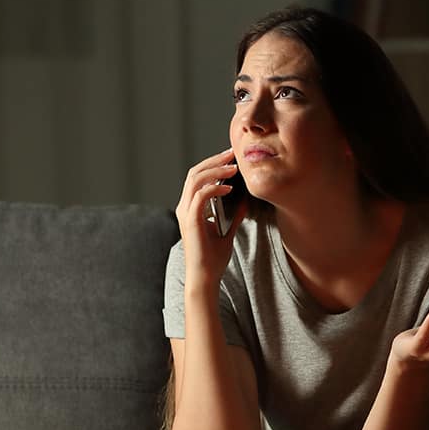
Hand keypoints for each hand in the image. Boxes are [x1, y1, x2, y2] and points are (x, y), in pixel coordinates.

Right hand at [175, 147, 244, 287]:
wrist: (206, 276)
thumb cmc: (213, 258)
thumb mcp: (227, 232)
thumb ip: (233, 216)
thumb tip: (243, 201)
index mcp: (190, 208)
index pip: (197, 177)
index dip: (213, 164)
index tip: (231, 158)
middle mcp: (184, 207)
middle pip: (195, 173)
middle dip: (214, 161)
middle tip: (232, 154)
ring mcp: (186, 213)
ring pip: (196, 180)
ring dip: (215, 170)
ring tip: (233, 168)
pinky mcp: (191, 220)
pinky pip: (201, 195)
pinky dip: (214, 188)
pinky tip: (228, 188)